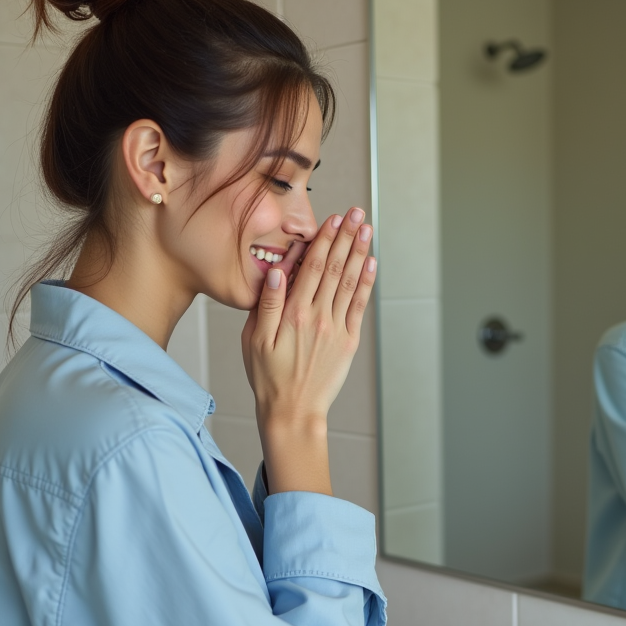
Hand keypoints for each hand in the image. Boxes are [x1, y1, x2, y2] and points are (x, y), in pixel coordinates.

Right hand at [241, 207, 375, 433]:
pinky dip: (366, 283)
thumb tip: (277, 272)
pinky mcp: (348, 341)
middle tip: (356, 213)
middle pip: (334, 269)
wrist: (293, 411)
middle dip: (346, 237)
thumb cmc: (268, 377)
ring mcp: (336, 328)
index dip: (324, 240)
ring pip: (350, 283)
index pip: (312, 268)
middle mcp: (318, 317)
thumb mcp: (254, 339)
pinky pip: (359, 306)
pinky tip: (371, 263)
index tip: (332, 220)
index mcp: (293, 314)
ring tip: (366, 229)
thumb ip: (266, 304)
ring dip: (359, 253)